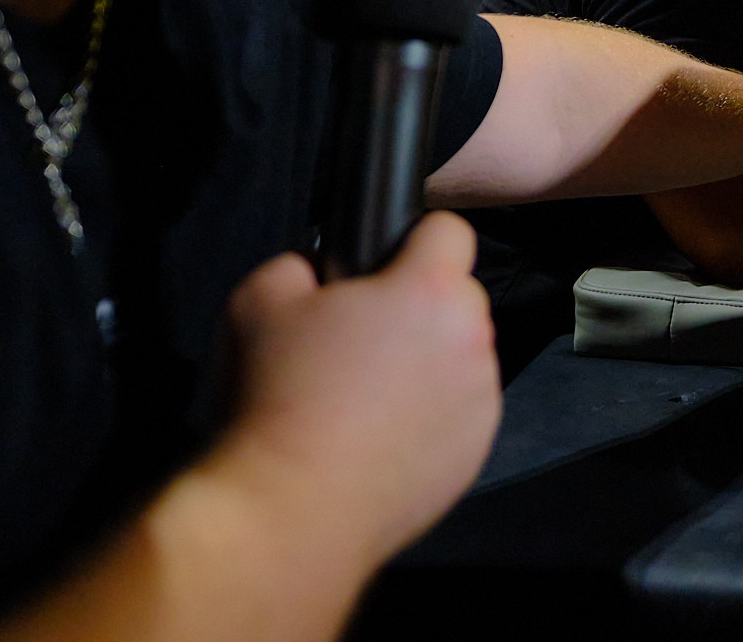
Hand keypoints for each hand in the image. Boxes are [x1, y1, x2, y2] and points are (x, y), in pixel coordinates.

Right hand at [215, 213, 499, 568]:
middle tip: (359, 336)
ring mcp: (481, 402)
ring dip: (427, 363)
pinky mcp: (475, 453)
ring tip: (363, 396)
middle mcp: (472, 341)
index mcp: (430, 292)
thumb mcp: (261, 298)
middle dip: (418, 306)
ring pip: (460, 358)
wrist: (294, 511)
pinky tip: (378, 437)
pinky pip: (458, 413)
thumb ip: (300, 265)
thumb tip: (317, 274)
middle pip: (458, 298)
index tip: (383, 263)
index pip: (450, 231)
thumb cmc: (278, 399)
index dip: (413, 239)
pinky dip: (429, 417)